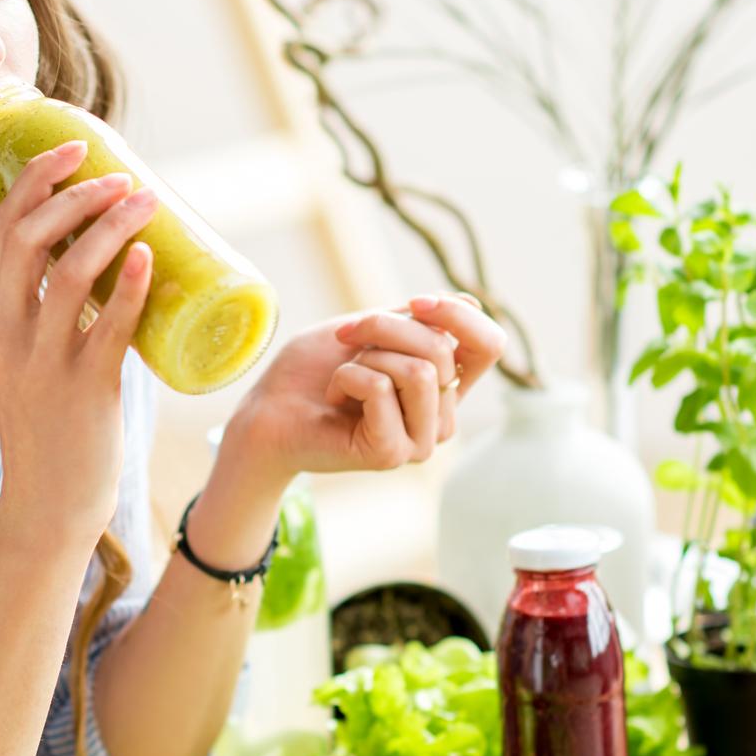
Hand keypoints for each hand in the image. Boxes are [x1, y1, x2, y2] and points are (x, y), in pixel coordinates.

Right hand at [0, 139, 155, 538]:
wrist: (49, 505)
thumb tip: (118, 261)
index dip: (35, 178)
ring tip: (145, 202)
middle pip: (27, 238)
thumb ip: (63, 315)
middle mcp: (11, 333)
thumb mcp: (37, 359)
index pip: (3, 229)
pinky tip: (147, 259)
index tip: (74, 148)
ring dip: (108, 227)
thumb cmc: (56, 427)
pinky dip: (127, 288)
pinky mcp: (83, 390)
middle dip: (73, 193)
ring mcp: (44, 362)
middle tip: (120, 175)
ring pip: (67, 273)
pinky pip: (105, 328)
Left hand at [222, 291, 505, 484]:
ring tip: (342, 377)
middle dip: (384, 327)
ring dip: (365, 357)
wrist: (267, 410)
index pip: (488, 346)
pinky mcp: (393, 453)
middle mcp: (440, 417)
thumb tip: (470, 304)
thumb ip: (416, 322)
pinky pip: (383, 387)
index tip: (416, 302)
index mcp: (443, 385)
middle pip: (442, 348)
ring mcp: (420, 440)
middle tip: (345, 339)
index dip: (460, 316)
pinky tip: (333, 399)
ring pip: (420, 369)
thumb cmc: (312, 371)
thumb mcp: (368, 330)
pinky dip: (347, 377)